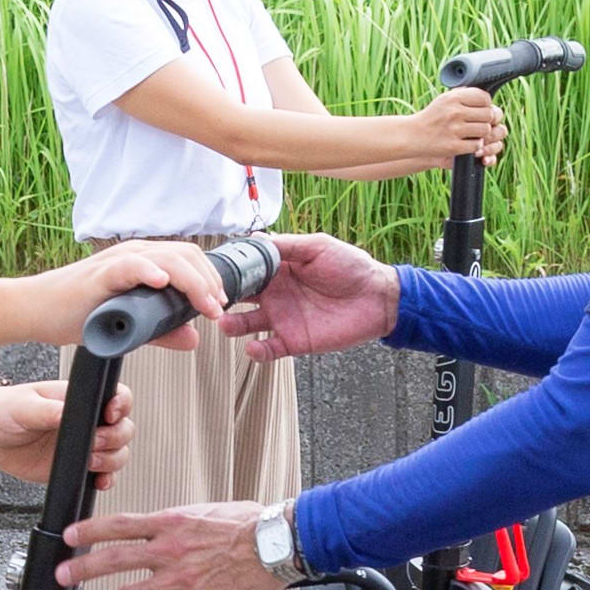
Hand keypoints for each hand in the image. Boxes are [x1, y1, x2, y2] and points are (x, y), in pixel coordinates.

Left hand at [0, 376, 136, 485]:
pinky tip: (98, 482)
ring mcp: (83, 446)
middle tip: (94, 443)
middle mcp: (86, 422)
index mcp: (79, 399)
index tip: (110, 415)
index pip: (117, 397)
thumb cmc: (2, 410)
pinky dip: (106, 480)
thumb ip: (48, 411)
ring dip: (112, 460)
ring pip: (118, 454)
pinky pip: (102, 475)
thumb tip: (69, 415)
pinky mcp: (75, 467)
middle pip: (123, 429)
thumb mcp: (24, 406)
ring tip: (91, 463)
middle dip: (115, 438)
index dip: (121, 406)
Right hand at [10, 237, 229, 344]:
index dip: (210, 279)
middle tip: (217, 309)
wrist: (36, 310)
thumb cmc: (76, 313)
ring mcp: (118, 261)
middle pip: (186, 255)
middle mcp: (135, 255)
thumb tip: (193, 338)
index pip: (189, 259)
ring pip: (167, 257)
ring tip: (203, 303)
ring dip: (192, 281)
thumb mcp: (128, 324)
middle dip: (209, 282)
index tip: (219, 305)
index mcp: (145, 262)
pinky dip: (150, 271)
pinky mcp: (100, 273)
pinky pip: (130, 266)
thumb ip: (160, 331)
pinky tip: (162, 283)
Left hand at [64, 497, 289, 589]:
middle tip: (63, 575)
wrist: (277, 542)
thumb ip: (180, 522)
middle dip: (83, 567)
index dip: (90, 530)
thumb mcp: (206, 512)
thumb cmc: (249, 524)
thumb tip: (166, 525)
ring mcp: (182, 578)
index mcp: (171, 522)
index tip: (69, 534)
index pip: (120, 525)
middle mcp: (170, 549)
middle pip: (115, 558)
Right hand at [222, 232, 397, 356]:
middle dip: (222, 298)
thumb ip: (287, 245)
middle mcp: (275, 294)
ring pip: (246, 324)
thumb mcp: (318, 246)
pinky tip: (252, 348)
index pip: (246, 270)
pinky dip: (257, 351)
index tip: (216, 271)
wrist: (378, 298)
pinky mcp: (293, 341)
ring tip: (225, 323)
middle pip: (239, 297)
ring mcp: (282, 318)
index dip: (230, 271)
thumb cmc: (351, 267)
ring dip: (232, 325)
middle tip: (212, 299)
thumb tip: (254, 238)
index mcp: (278, 270)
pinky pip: (268, 349)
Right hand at [402, 86, 506, 162]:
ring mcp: (454, 130)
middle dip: (487, 120)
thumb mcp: (444, 99)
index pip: (484, 98)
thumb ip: (463, 94)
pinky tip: (468, 143)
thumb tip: (485, 96)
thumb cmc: (432, 116)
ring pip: (485, 130)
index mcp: (453, 98)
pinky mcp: (453, 146)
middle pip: (488, 114)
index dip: (487, 105)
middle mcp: (454, 112)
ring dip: (482, 134)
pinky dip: (475, 146)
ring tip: (474, 134)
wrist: (413, 135)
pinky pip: (477, 145)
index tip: (483, 110)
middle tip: (480, 123)